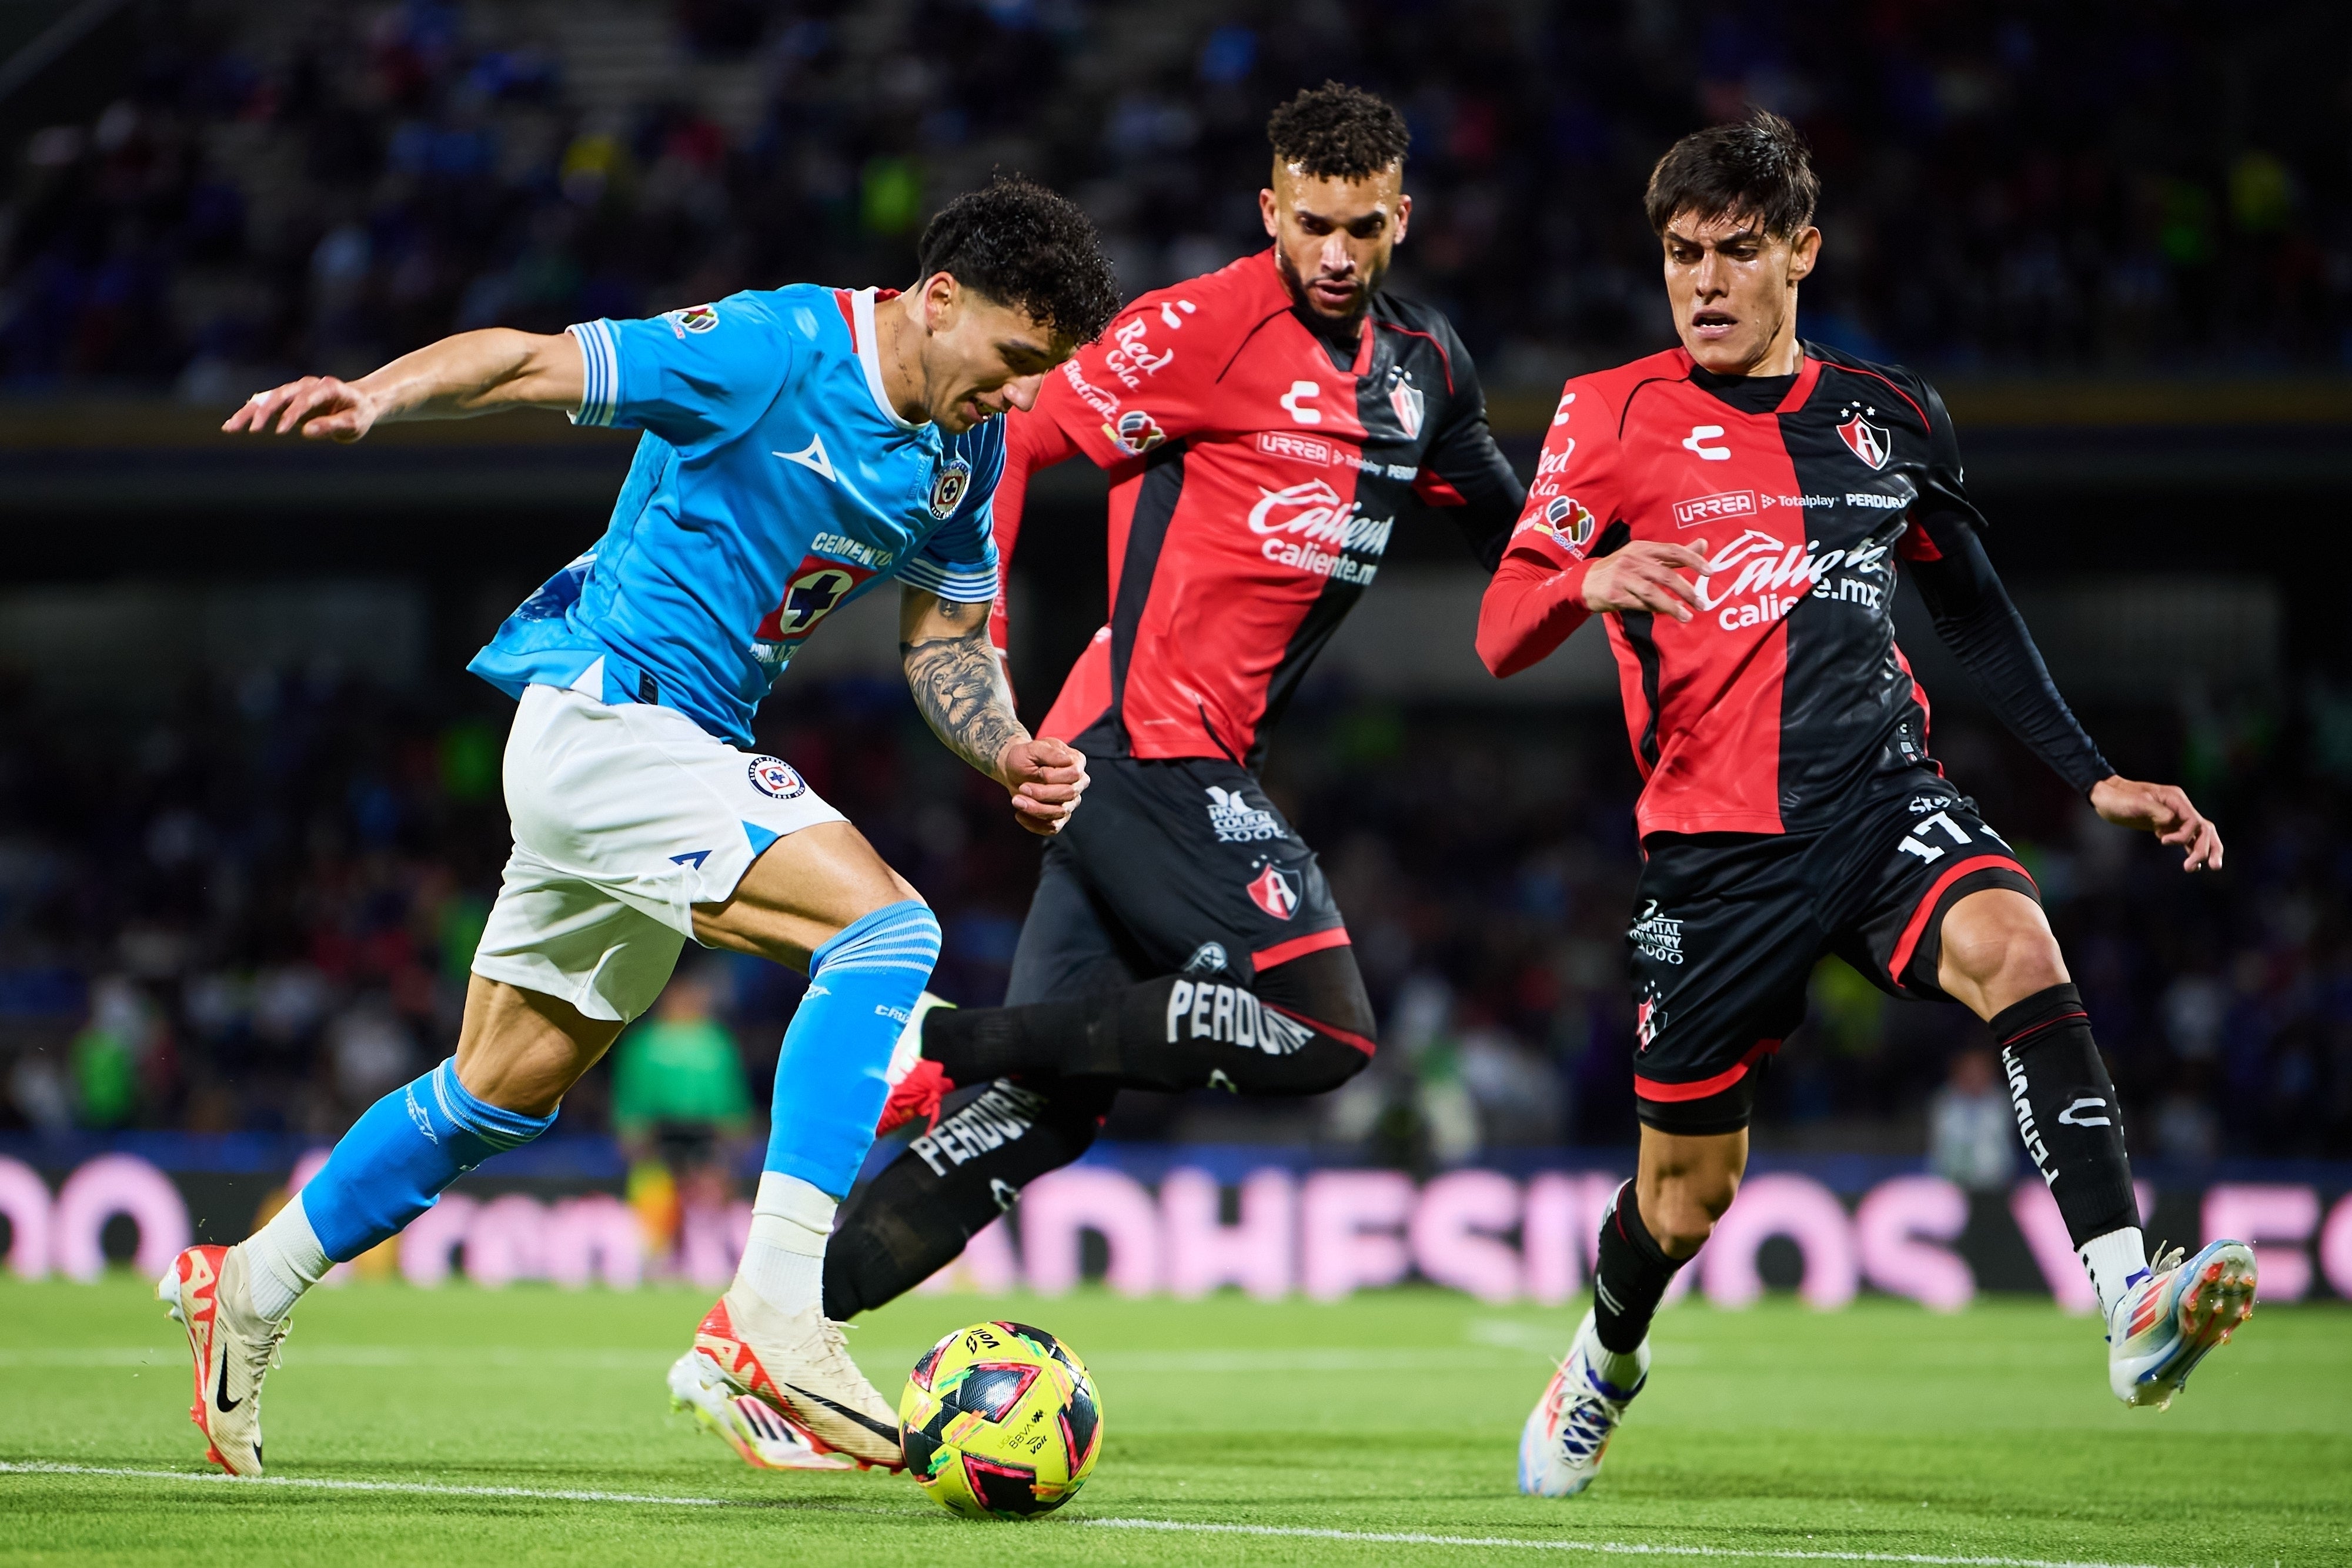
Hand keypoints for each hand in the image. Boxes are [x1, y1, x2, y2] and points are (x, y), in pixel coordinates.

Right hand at [222, 376, 382, 442]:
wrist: (359, 403)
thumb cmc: (359, 414)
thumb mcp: (354, 423)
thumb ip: (332, 425)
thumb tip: (306, 431)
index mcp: (328, 388)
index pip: (305, 399)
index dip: (292, 413)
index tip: (280, 431)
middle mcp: (307, 385)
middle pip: (281, 395)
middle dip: (265, 412)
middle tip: (252, 430)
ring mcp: (295, 390)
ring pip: (267, 398)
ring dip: (248, 412)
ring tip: (230, 428)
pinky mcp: (286, 398)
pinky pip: (264, 404)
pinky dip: (249, 414)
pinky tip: (232, 425)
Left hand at [998, 738, 1087, 836]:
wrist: (1012, 771)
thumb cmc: (1024, 757)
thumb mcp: (1033, 749)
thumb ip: (1050, 753)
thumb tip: (1068, 761)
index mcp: (1076, 762)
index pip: (1074, 774)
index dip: (1055, 776)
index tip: (1038, 771)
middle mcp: (1077, 783)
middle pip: (1069, 794)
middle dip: (1043, 793)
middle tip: (1022, 788)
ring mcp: (1070, 802)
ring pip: (1060, 812)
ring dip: (1035, 809)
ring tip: (1016, 800)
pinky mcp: (1059, 817)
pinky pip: (1052, 827)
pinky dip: (1034, 824)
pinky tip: (1019, 815)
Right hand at [1581, 540, 1707, 621]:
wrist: (1586, 582)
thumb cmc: (1621, 569)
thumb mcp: (1645, 556)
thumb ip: (1675, 554)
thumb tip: (1704, 544)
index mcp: (1643, 548)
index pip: (1673, 550)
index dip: (1693, 560)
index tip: (1710, 572)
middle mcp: (1632, 560)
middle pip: (1665, 574)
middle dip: (1686, 591)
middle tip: (1701, 604)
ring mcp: (1621, 577)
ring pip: (1652, 592)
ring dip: (1672, 606)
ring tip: (1687, 616)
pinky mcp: (1613, 594)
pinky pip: (1638, 604)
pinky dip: (1653, 610)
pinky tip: (1665, 614)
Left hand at [2089, 775, 2222, 870]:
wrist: (2105, 797)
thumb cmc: (2118, 799)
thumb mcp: (2135, 804)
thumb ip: (2156, 812)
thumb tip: (2171, 822)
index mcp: (2175, 798)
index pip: (2193, 820)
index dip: (2184, 835)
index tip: (2163, 841)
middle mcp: (2179, 807)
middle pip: (2204, 829)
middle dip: (2207, 848)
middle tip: (2203, 866)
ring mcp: (2174, 816)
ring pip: (2199, 834)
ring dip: (2203, 851)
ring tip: (2203, 869)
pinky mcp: (2167, 825)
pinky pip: (2186, 839)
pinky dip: (2191, 850)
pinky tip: (2194, 866)